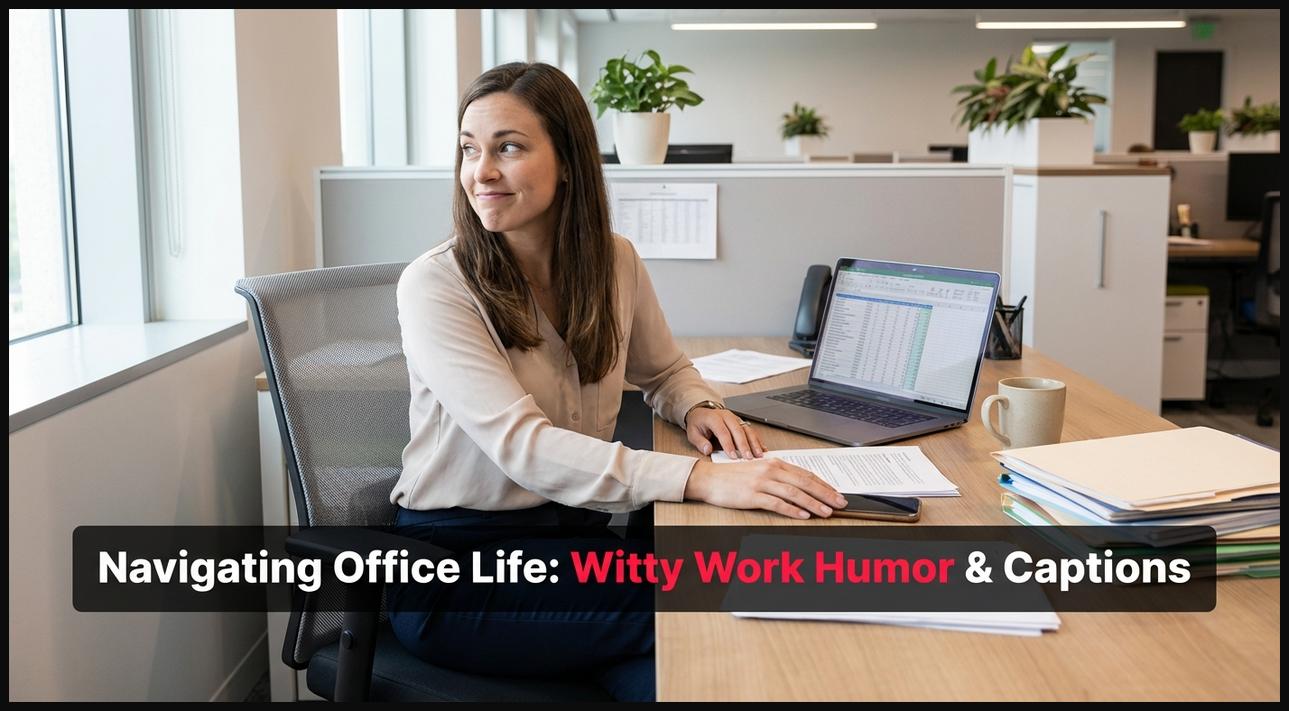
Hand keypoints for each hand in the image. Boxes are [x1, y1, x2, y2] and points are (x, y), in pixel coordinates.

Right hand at [683, 459, 847, 519]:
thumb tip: (800, 487)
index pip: (805, 474)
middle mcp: (770, 470)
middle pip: (804, 482)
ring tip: (826, 512)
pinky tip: (803, 515)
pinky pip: (776, 503)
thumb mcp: (759, 471)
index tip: (837, 493)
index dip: (823, 484)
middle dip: (825, 494)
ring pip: (794, 493)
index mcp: (774, 463)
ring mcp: (761, 483)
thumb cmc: (733, 477)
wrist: (709, 479)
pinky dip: (792, 509)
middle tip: (840, 503)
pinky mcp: (752, 495)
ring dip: (813, 503)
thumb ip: (778, 477)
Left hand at [685, 407, 764, 458]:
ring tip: (759, 455)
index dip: (728, 445)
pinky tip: (762, 449)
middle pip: (738, 431)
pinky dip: (757, 440)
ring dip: (754, 443)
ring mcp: (735, 418)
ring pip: (747, 430)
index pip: (723, 432)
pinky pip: (751, 431)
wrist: (702, 413)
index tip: (733, 456)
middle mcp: (727, 416)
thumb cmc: (698, 424)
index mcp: (714, 418)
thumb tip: (707, 450)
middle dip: (744, 445)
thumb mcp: (692, 433)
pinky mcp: (741, 422)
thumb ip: (699, 442)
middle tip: (748, 457)